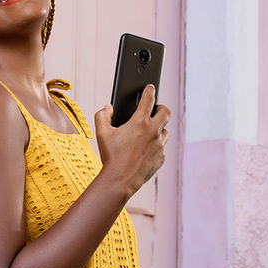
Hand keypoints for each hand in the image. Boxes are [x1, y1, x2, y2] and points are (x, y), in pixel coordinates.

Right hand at [93, 84, 169, 198]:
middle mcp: (153, 132)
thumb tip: (107, 107)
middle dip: (161, 108)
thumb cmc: (111, 156)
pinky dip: (156, 144)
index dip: (149, 90)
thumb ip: (102, 115)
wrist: (120, 180)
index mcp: (139, 122)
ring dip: (158, 128)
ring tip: (148, 131)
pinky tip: (146, 148)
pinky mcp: (161, 157)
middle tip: (155, 109)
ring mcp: (159, 145)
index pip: (148, 99)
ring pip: (164, 130)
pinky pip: (162, 146)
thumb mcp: (101, 133)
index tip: (150, 87)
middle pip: (166, 112)